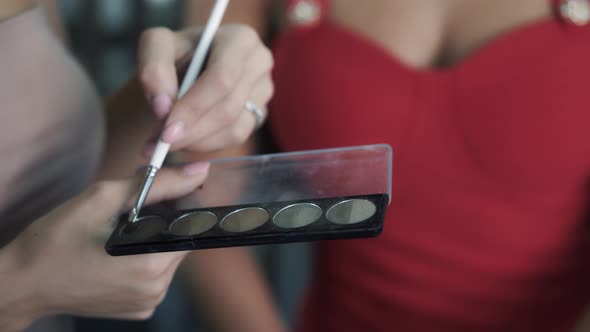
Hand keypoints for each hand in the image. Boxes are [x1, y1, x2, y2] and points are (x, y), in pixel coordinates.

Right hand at [0, 162, 208, 330]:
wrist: (24, 282)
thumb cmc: (56, 238)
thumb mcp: (103, 199)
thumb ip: (158, 183)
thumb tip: (199, 171)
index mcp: (151, 264)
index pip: (192, 225)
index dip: (181, 203)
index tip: (160, 193)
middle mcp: (156, 289)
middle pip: (181, 241)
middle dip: (165, 220)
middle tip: (131, 211)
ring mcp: (148, 303)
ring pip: (169, 257)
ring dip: (154, 239)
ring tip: (121, 232)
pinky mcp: (139, 309)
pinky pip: (156, 276)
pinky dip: (144, 259)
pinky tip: (119, 253)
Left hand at [138, 24, 273, 152]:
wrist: (187, 68)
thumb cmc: (175, 53)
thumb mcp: (156, 46)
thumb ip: (153, 68)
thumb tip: (163, 107)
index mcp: (240, 39)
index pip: (223, 78)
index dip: (194, 106)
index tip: (166, 129)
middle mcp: (259, 64)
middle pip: (228, 107)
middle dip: (191, 129)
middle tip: (160, 142)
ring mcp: (263, 92)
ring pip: (233, 128)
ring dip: (196, 140)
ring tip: (165, 140)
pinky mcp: (259, 115)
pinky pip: (235, 138)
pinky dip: (206, 143)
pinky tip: (186, 138)